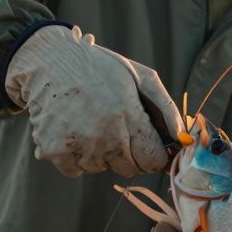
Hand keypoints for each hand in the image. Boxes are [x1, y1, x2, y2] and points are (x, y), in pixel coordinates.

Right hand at [5, 24, 182, 176]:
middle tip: (114, 126)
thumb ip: (166, 108)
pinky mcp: (55, 151)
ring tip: (90, 123)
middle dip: (128, 152)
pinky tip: (73, 131)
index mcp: (128, 114)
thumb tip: (182, 139)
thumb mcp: (140, 76)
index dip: (153, 154)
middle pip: (130, 169)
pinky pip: (77, 170)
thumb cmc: (100, 69)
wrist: (48, 61)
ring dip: (101, 153)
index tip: (146, 144)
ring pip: (103, 168)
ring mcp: (78, 145)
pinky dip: (76, 156)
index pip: (153, 160)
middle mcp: (105, 134)